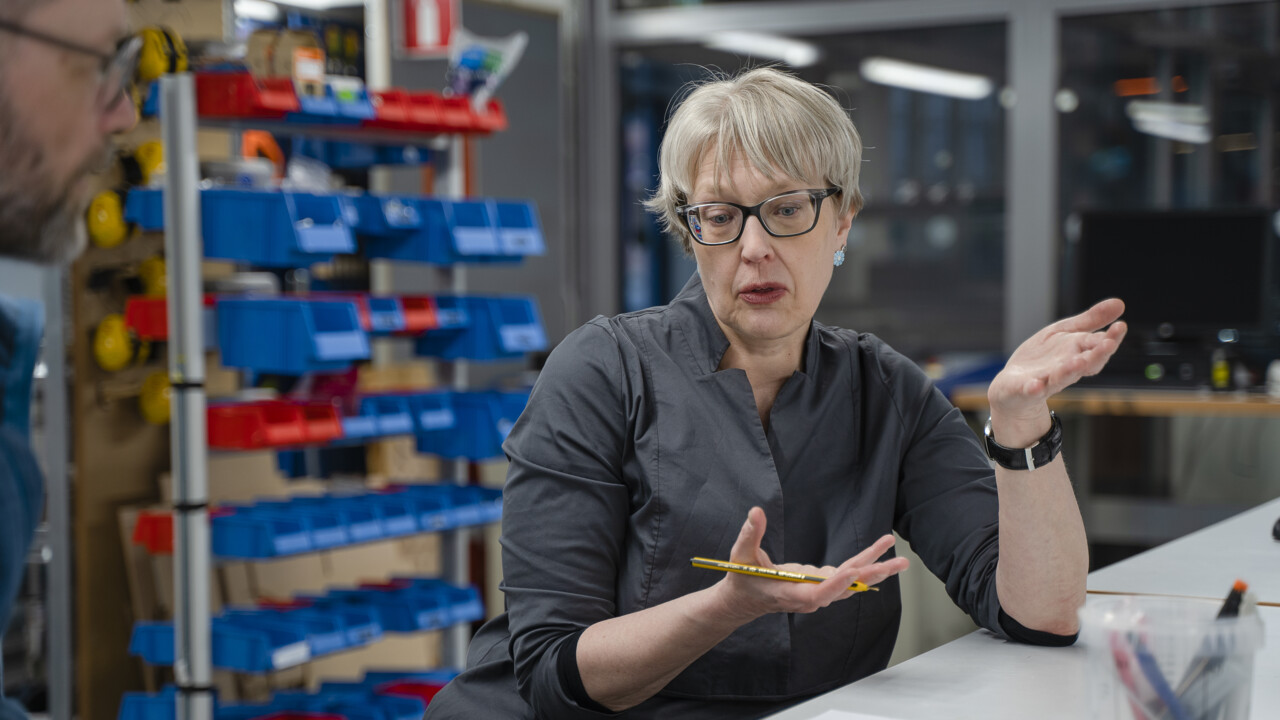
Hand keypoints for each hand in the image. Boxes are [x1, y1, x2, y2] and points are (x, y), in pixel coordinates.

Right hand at [711, 507, 908, 623]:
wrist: (745, 600)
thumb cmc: (742, 579)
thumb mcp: (741, 556)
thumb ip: (749, 534)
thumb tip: (756, 511)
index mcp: (791, 593)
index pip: (819, 593)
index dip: (836, 584)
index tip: (852, 571)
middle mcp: (810, 596)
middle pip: (846, 587)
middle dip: (871, 574)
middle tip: (896, 563)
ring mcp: (818, 591)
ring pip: (852, 582)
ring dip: (876, 570)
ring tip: (900, 559)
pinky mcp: (821, 584)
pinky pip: (847, 575)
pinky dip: (864, 565)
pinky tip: (882, 555)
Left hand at [987, 299, 1126, 444]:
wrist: (1013, 385)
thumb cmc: (1043, 358)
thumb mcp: (1064, 332)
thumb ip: (1089, 321)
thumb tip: (1121, 303)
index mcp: (1078, 354)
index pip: (1098, 347)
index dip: (1111, 338)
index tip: (1121, 326)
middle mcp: (1066, 370)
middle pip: (1086, 364)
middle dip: (1097, 355)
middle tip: (1109, 344)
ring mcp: (1045, 381)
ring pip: (1061, 378)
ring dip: (1070, 371)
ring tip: (1078, 362)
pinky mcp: (1024, 390)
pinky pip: (1030, 390)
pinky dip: (1033, 389)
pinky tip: (1035, 385)